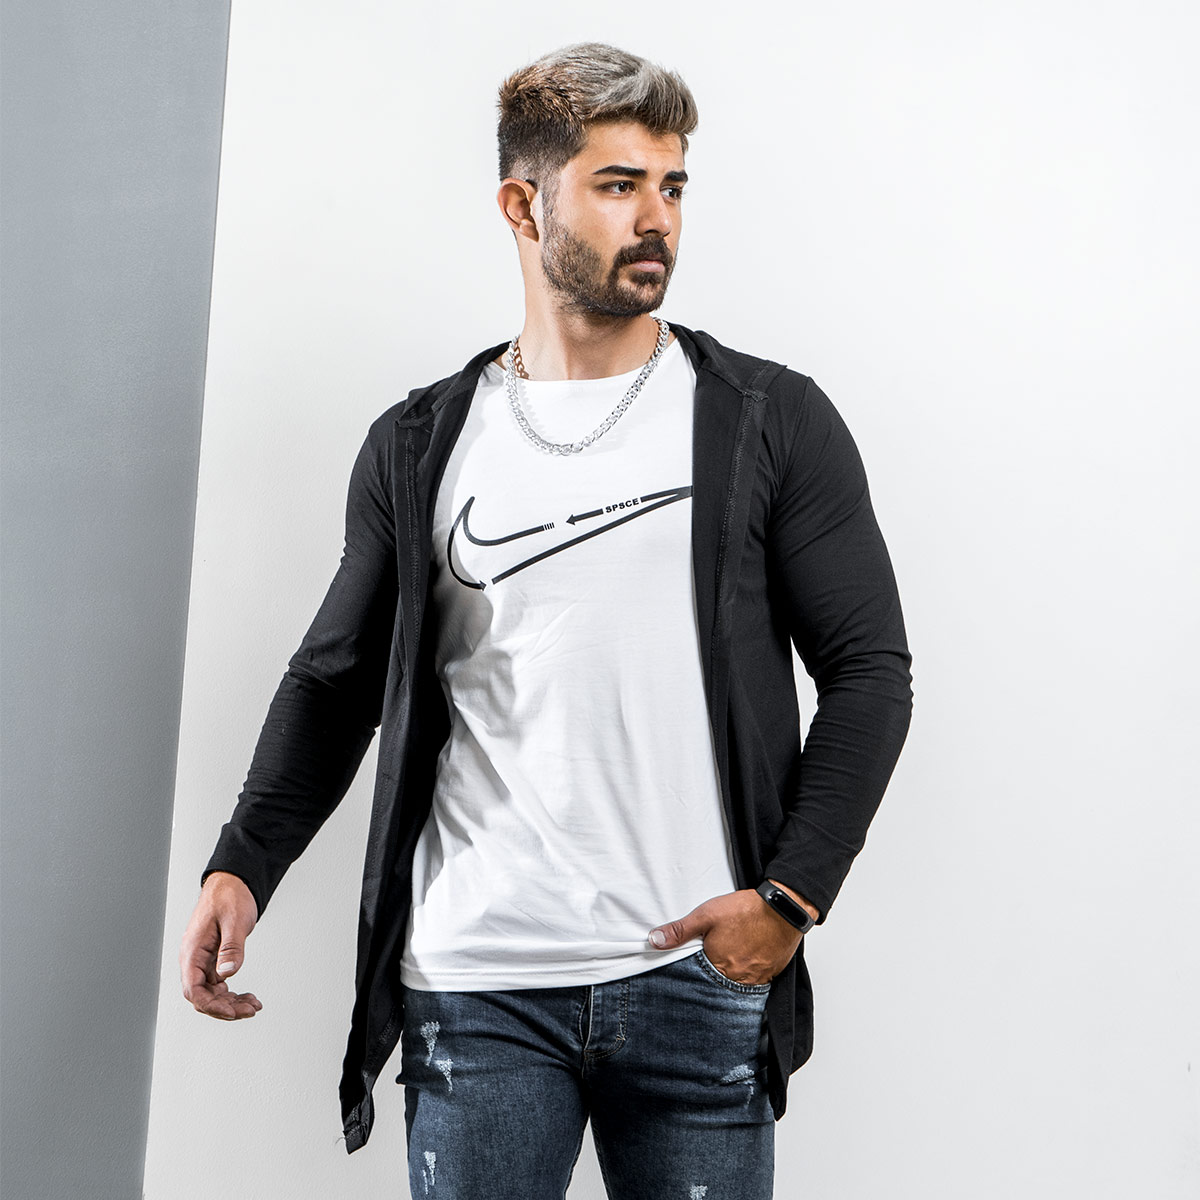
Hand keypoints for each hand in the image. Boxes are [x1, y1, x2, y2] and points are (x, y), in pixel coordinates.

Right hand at [179, 871, 261, 1019]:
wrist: (233, 882)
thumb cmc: (230, 896)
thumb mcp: (235, 920)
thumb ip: (231, 948)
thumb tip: (227, 974)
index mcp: (192, 951)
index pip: (193, 990)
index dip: (211, 1005)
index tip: (232, 1012)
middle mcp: (194, 959)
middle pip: (203, 996)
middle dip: (225, 1007)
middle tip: (251, 1009)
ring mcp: (203, 961)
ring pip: (212, 993)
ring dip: (231, 1003)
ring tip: (253, 1005)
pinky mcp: (213, 960)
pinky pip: (219, 984)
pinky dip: (232, 993)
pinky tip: (247, 996)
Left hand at [647, 883, 817, 985]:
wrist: (784, 907)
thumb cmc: (746, 910)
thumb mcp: (706, 915)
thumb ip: (680, 930)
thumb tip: (654, 941)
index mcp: (719, 966)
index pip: (698, 982)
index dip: (692, 979)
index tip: (689, 976)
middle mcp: (738, 979)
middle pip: (718, 987)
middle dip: (711, 983)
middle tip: (709, 971)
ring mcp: (757, 978)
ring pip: (738, 986)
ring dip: (730, 979)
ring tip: (727, 966)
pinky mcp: (772, 973)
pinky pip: (756, 982)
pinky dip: (748, 976)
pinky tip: (745, 963)